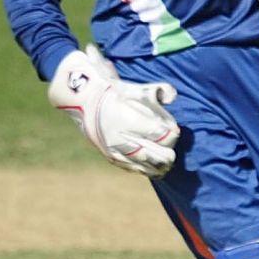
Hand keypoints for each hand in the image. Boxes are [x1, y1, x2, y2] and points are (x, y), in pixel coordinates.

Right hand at [46, 46, 179, 175]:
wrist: (85, 101)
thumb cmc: (117, 93)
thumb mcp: (139, 88)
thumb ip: (161, 90)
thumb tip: (171, 98)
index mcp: (131, 120)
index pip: (162, 135)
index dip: (172, 134)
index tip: (173, 130)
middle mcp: (122, 137)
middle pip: (156, 154)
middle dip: (168, 154)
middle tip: (172, 151)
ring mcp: (115, 148)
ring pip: (145, 164)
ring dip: (159, 166)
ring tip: (167, 164)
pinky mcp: (110, 155)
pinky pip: (131, 168)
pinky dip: (145, 170)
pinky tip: (155, 170)